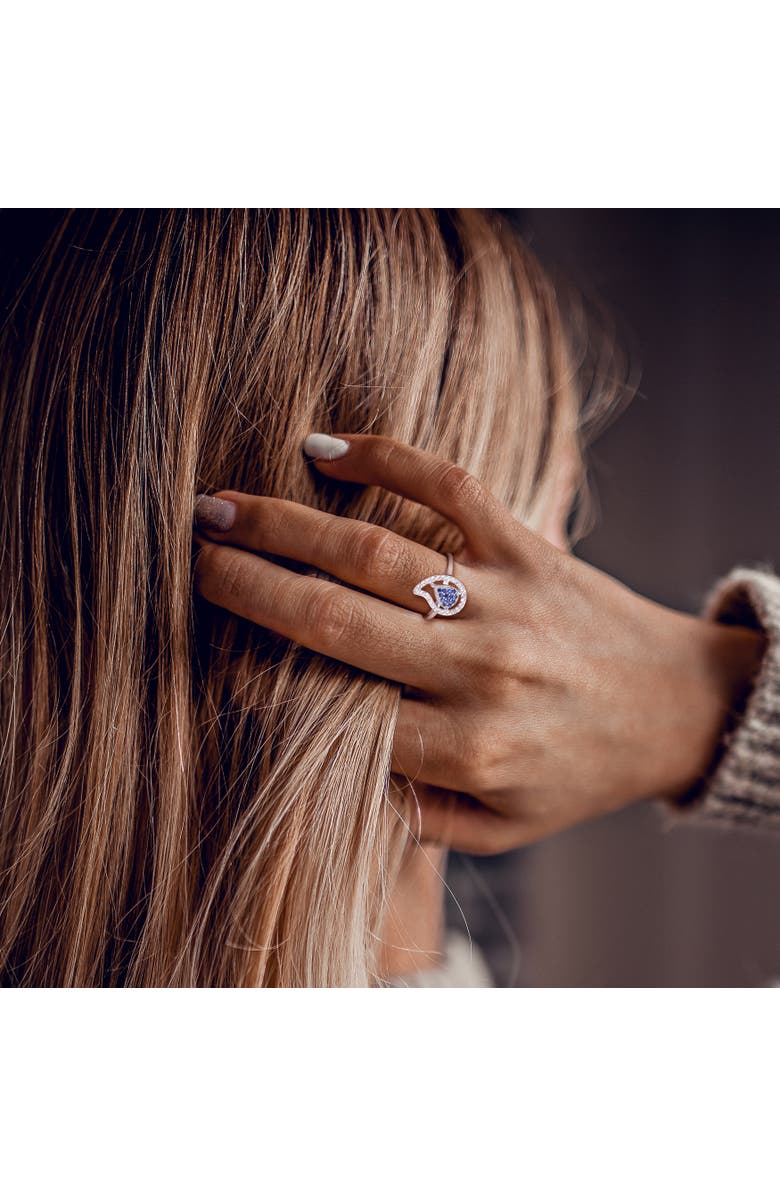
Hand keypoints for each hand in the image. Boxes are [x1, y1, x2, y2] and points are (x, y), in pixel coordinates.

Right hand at [192, 433, 765, 852]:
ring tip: (220, 506)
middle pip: (332, 618)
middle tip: (189, 556)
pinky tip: (324, 449)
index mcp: (465, 747)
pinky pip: (449, 488)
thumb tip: (336, 785)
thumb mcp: (504, 829)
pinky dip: (384, 459)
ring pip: (373, 553)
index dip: (262, 685)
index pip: (335, 710)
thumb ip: (420, 820)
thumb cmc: (581, 773)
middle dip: (247, 584)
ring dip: (285, 524)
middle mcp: (478, 668)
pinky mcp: (528, 546)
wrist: (679, 708)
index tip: (212, 663)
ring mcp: (503, 598)